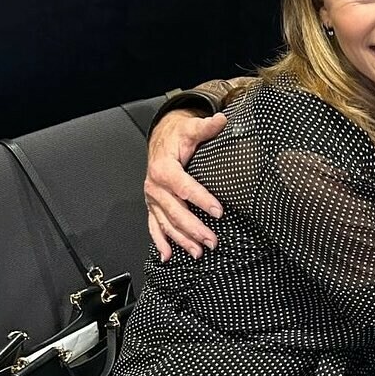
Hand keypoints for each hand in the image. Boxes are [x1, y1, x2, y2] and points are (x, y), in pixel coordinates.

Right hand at [143, 111, 226, 260]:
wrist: (161, 139)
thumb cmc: (177, 137)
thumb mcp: (191, 129)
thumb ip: (206, 127)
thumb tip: (222, 120)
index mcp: (164, 168)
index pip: (184, 186)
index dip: (201, 199)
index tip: (218, 211)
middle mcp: (155, 186)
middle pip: (175, 211)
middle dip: (194, 228)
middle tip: (212, 240)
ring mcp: (153, 198)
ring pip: (165, 223)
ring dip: (181, 240)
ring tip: (198, 252)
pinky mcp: (153, 205)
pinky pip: (154, 226)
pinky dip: (160, 242)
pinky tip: (168, 255)